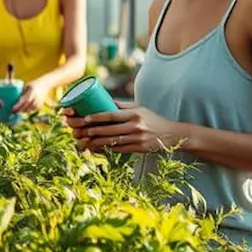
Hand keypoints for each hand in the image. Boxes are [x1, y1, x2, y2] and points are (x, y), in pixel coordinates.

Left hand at [11, 78, 50, 114]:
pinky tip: (24, 110)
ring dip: (24, 111)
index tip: (13, 108)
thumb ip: (22, 92)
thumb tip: (14, 99)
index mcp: (32, 91)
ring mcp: (40, 101)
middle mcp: (37, 96)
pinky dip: (29, 111)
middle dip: (20, 110)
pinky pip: (34, 109)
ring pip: (31, 109)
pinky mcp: (41, 104)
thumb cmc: (33, 84)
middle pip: (28, 106)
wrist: (45, 84)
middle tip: (13, 112)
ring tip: (18, 111)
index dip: (19, 105)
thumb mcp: (27, 86)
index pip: (25, 100)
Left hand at [63, 103, 179, 152]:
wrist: (171, 134)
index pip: (112, 115)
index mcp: (134, 114)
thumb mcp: (139, 109)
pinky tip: (97, 149)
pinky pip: (119, 150)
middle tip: (80, 132)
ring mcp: (137, 138)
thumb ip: (122, 106)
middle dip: (93, 131)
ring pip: (112, 141)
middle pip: (110, 129)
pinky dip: (107, 150)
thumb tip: (103, 101)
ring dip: (97, 142)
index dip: (97, 117)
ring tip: (85, 142)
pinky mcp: (139, 149)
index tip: (85, 118)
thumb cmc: (152, 119)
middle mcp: (135, 125)